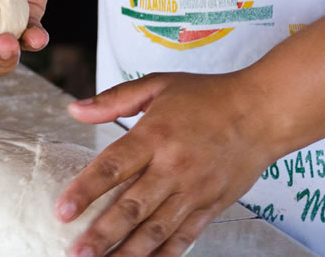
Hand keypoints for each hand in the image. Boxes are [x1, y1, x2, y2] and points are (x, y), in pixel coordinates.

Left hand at [57, 72, 274, 256]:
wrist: (262, 112)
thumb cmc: (207, 96)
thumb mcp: (158, 85)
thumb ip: (114, 99)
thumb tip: (75, 110)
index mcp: (155, 135)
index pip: (113, 166)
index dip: (86, 190)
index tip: (63, 211)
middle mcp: (173, 167)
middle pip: (132, 207)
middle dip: (102, 234)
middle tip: (76, 253)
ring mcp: (194, 191)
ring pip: (156, 230)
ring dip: (128, 253)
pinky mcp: (211, 206)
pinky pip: (184, 237)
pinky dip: (163, 255)